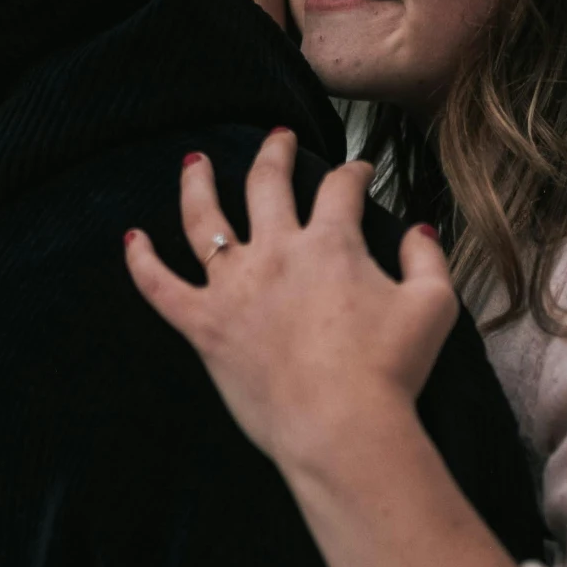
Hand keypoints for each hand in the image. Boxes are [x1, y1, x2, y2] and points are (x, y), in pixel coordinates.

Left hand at [122, 129, 458, 475]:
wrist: (342, 428)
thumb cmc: (392, 371)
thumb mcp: (433, 306)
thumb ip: (426, 259)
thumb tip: (417, 228)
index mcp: (330, 243)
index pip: (339, 188)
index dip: (353, 172)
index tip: (358, 170)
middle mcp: (276, 253)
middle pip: (266, 184)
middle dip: (274, 153)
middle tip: (278, 138)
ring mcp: (234, 288)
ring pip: (203, 220)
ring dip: (197, 184)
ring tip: (193, 162)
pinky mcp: (205, 326)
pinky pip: (160, 287)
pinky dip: (141, 262)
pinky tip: (133, 239)